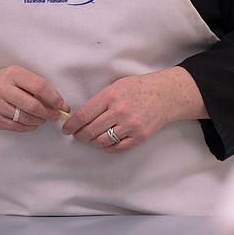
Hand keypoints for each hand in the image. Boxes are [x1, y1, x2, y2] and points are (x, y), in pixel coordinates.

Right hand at [0, 64, 67, 131]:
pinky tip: (33, 122)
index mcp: (13, 74)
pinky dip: (29, 127)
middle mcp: (2, 89)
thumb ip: (38, 86)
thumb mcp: (20, 76)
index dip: (53, 97)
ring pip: (25, 118)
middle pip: (32, 105)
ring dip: (39, 120)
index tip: (62, 104)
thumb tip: (60, 104)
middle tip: (56, 115)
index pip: (39, 86)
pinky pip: (17, 127)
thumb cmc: (6, 82)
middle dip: (48, 112)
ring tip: (44, 118)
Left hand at [63, 67, 204, 153]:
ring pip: (102, 141)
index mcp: (111, 95)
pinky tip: (106, 142)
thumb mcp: (117, 86)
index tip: (67, 129)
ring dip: (93, 141)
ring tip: (93, 137)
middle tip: (78, 135)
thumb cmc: (139, 88)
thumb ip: (100, 100)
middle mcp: (120, 111)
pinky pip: (117, 148)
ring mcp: (131, 125)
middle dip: (80, 135)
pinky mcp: (139, 136)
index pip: (84, 115)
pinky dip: (107, 147)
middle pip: (90, 130)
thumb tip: (79, 117)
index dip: (71, 125)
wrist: (166, 94)